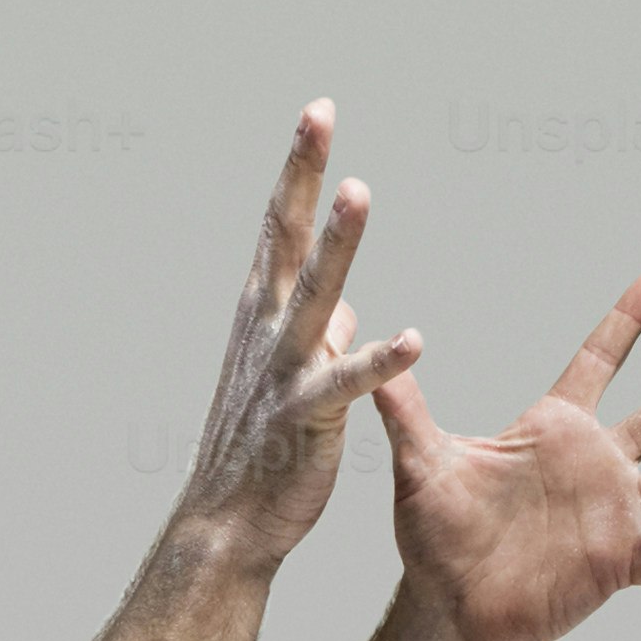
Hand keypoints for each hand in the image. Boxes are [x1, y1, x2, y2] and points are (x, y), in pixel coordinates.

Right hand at [167, 105, 424, 570]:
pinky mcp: (305, 420)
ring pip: (313, 296)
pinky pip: (346, 385)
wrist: (225, 527)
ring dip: (337, 245)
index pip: (281, 227)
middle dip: (303, 174)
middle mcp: (266, 331)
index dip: (299, 170)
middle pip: (286, 237)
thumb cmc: (260, 452)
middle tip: (319, 114)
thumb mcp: (290, 379)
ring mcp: (282, 372)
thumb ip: (320, 337)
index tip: (318, 114)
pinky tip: (414, 340)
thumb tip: (350, 307)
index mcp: (263, 316)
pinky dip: (378, 361)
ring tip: (358, 193)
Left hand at [377, 269, 640, 640]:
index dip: (628, 320)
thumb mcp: (420, 462)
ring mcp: (615, 514)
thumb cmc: (435, 536)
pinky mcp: (617, 564)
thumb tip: (376, 346)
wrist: (447, 607)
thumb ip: (404, 406)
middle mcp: (598, 465)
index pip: (599, 361)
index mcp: (556, 430)